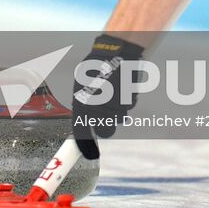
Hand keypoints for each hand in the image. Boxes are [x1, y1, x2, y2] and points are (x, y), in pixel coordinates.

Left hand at [71, 33, 145, 160]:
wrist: (116, 51)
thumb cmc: (98, 67)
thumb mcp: (84, 84)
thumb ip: (84, 104)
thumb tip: (84, 124)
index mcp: (81, 102)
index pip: (81, 131)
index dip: (86, 146)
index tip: (91, 156)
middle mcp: (96, 106)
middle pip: (106, 130)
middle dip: (108, 126)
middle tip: (109, 112)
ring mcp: (112, 104)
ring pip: (118, 119)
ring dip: (118, 110)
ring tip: (115, 91)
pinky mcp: (127, 100)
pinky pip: (127, 109)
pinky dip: (126, 101)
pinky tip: (123, 87)